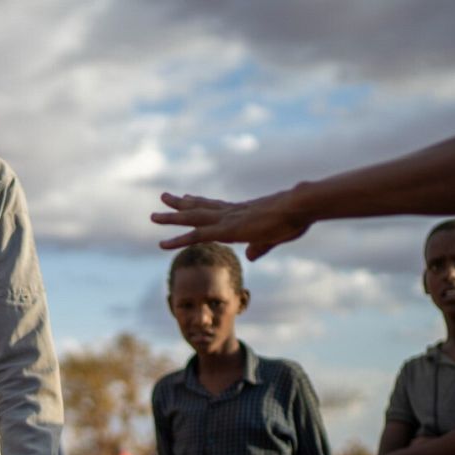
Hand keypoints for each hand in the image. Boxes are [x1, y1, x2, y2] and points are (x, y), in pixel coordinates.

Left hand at [152, 191, 309, 259]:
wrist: (301, 205)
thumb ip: (261, 247)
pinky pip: (197, 236)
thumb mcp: (277, 236)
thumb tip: (249, 257)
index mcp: (243, 211)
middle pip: (201, 206)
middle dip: (181, 203)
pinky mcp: (227, 230)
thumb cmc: (297, 217)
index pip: (216, 206)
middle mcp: (231, 212)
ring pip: (193, 218)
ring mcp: (227, 220)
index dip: (201, 202)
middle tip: (164, 197)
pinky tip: (163, 243)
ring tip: (153, 215)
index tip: (188, 197)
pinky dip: (178, 240)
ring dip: (172, 217)